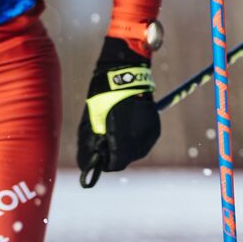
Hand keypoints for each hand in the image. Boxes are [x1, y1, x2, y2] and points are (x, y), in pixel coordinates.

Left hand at [77, 37, 159, 185]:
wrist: (125, 77)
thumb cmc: (103, 98)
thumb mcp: (91, 123)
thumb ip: (91, 145)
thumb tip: (87, 165)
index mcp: (122, 140)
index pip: (114, 165)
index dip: (104, 160)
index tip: (99, 151)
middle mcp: (139, 141)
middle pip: (125, 160)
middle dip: (115, 153)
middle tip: (107, 137)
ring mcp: (149, 136)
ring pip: (135, 153)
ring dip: (126, 147)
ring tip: (119, 129)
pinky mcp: (155, 131)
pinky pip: (144, 143)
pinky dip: (136, 139)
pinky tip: (129, 126)